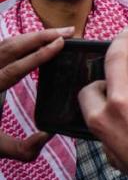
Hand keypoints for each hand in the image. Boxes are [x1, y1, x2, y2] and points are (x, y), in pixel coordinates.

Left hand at [0, 27, 70, 160]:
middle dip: (40, 36)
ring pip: (3, 43)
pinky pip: (0, 48)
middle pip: (10, 47)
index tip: (62, 43)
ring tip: (55, 34)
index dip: (40, 54)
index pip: (16, 68)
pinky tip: (34, 42)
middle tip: (68, 31)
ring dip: (31, 36)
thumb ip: (24, 149)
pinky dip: (18, 41)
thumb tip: (47, 134)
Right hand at [78, 31, 127, 175]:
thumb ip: (107, 132)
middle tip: (126, 33)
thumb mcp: (111, 152)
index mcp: (99, 118)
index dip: (98, 83)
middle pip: (114, 58)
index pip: (89, 89)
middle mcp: (118, 99)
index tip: (109, 80)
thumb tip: (111, 120)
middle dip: (119, 41)